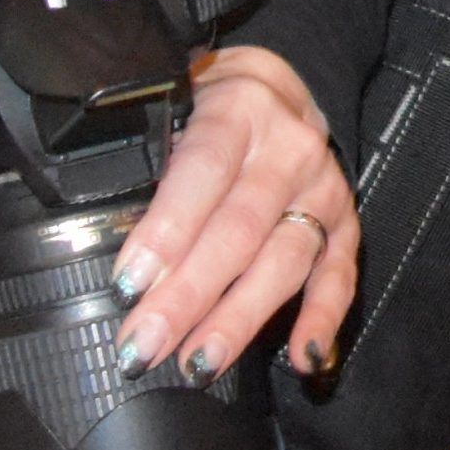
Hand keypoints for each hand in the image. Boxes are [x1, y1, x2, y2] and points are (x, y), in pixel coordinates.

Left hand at [116, 45, 358, 383]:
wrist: (278, 85)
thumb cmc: (211, 105)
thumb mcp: (174, 108)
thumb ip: (150, 164)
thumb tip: (106, 236)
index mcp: (238, 109)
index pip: (201, 173)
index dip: (165, 233)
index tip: (129, 284)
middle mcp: (288, 148)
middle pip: (239, 229)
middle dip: (188, 296)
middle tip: (146, 344)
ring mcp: (322, 186)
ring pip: (286, 257)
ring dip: (241, 318)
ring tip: (199, 363)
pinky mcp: (344, 219)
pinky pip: (340, 272)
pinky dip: (324, 317)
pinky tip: (302, 357)